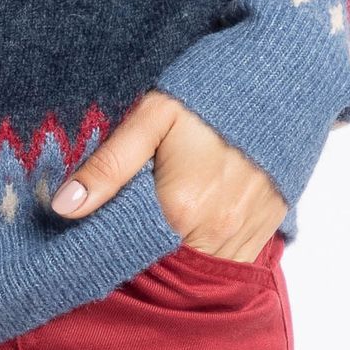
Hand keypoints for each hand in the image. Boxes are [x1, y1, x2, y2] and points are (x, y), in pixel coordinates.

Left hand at [52, 92, 283, 263]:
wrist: (286, 79)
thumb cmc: (213, 93)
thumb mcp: (153, 117)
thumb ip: (108, 166)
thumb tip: (63, 208)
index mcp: (180, 209)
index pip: (128, 255)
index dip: (108, 251)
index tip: (92, 239)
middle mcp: (215, 233)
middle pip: (163, 269)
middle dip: (141, 258)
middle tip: (124, 230)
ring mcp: (245, 236)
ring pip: (196, 271)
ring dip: (174, 258)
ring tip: (158, 229)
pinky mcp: (266, 231)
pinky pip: (228, 264)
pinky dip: (205, 255)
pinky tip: (191, 230)